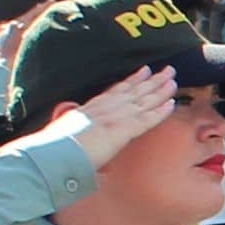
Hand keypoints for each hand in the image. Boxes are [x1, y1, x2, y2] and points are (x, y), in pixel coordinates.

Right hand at [49, 63, 175, 168]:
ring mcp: (113, 118)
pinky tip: (171, 103)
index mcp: (90, 109)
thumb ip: (71, 130)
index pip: (115, 91)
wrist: (51, 155)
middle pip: (133, 91)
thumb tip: (71, 135)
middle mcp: (103, 109)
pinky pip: (145, 119)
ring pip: (142, 101)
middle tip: (168, 70)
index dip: (132, 81)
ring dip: (160, 90)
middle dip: (152, 80)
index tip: (144, 71)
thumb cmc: (52, 150)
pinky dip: (159, 111)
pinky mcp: (120, 130)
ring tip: (173, 79)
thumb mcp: (61, 133)